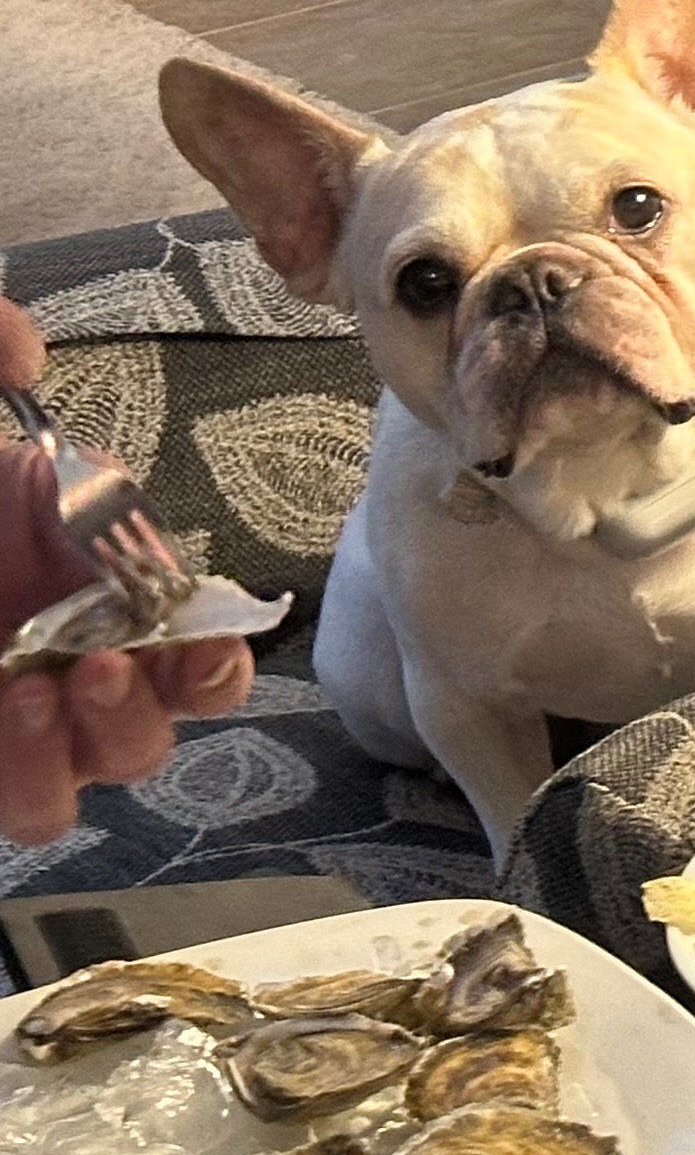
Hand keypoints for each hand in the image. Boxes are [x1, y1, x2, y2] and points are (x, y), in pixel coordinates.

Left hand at [0, 297, 251, 847]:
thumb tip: (18, 352)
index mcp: (86, 590)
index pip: (190, 651)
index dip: (214, 658)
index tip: (201, 639)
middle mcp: (52, 668)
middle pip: (146, 734)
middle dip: (143, 707)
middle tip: (105, 661)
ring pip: (70, 791)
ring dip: (78, 750)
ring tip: (33, 696)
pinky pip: (8, 802)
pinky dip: (20, 774)